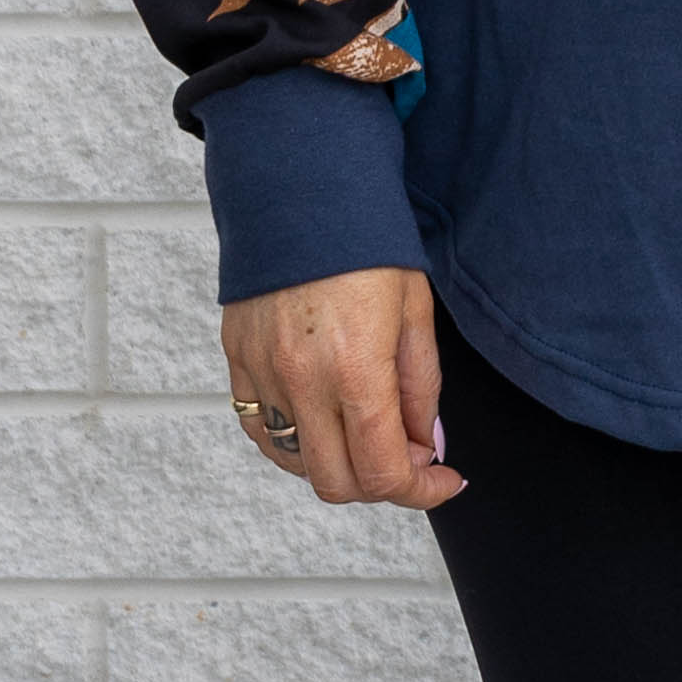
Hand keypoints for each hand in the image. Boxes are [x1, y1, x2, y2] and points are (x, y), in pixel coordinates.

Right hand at [221, 265, 463, 512]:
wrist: (301, 190)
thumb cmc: (364, 242)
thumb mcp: (415, 314)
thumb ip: (421, 390)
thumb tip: (424, 445)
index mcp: (355, 370)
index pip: (385, 472)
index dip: (422, 491)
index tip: (444, 479)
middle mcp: (301, 381)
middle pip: (338, 483)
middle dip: (381, 483)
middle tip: (407, 453)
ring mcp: (262, 374)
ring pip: (296, 463)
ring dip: (337, 464)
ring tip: (363, 430)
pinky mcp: (237, 361)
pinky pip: (259, 431)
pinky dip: (293, 443)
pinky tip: (321, 422)